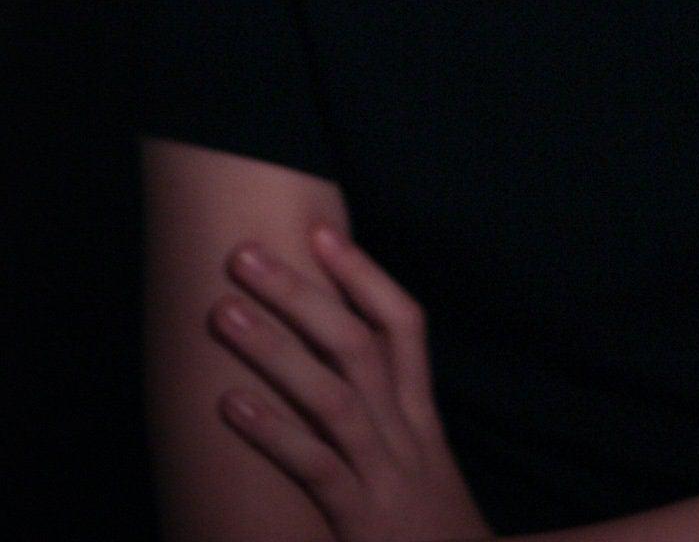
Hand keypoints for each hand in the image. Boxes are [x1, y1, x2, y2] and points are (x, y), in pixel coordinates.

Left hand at [208, 225, 492, 540]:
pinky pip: (318, 468)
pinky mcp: (364, 524)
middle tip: (245, 254)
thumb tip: (334, 378)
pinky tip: (229, 404)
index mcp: (421, 422)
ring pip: (335, 396)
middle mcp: (407, 439)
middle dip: (303, 293)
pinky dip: (274, 433)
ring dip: (277, 348)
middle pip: (360, 347)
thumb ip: (386, 431)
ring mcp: (386, 480)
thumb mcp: (420, 478)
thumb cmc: (432, 541)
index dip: (364, 275)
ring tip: (223, 312)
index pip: (405, 327)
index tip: (320, 231)